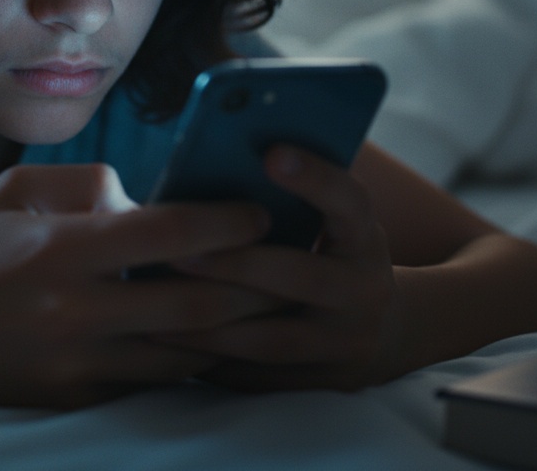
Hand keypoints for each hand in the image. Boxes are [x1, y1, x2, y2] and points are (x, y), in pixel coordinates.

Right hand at [0, 164, 274, 407]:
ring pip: (184, 354)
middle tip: (287, 265)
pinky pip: (153, 381)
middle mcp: (76, 313)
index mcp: (62, 250)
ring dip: (233, 330)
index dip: (226, 223)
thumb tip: (153, 201)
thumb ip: (93, 184)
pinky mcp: (77, 398)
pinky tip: (217, 338)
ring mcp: (78, 365)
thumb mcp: (19, 190)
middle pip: (195, 306)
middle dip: (253, 286)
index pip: (168, 235)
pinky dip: (188, 359)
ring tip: (271, 304)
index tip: (259, 214)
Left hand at [152, 146, 406, 391]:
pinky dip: (211, 357)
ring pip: (270, 338)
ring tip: (153, 304)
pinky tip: (166, 341)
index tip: (270, 153)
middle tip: (175, 251)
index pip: (348, 200)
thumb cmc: (332, 255)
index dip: (314, 177)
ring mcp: (345, 342)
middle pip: (296, 276)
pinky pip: (257, 375)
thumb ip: (293, 202)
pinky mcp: (319, 383)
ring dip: (208, 322)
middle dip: (233, 263)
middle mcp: (365, 290)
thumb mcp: (332, 223)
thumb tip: (214, 161)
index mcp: (366, 237)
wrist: (384, 332)